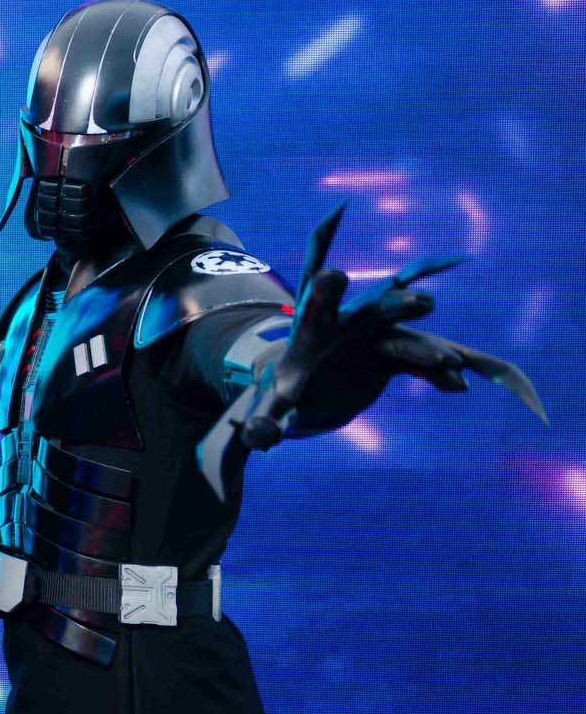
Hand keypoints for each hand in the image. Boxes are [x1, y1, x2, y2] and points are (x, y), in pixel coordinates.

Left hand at [197, 204, 543, 496]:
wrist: (312, 382)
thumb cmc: (287, 387)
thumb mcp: (273, 404)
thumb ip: (266, 419)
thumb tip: (257, 437)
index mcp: (314, 329)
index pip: (317, 307)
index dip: (325, 291)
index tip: (333, 276)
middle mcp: (349, 326)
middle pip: (373, 312)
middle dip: (396, 306)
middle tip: (423, 303)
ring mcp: (376, 338)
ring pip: (405, 339)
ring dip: (428, 350)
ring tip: (450, 365)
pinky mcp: (394, 357)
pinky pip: (421, 364)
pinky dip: (438, 374)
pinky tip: (457, 387)